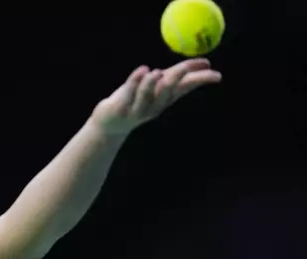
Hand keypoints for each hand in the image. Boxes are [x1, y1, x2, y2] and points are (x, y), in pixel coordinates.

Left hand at [90, 58, 221, 134]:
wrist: (110, 125)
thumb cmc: (135, 101)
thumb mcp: (157, 90)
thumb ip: (175, 76)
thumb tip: (203, 65)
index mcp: (164, 100)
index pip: (185, 88)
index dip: (199, 80)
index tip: (217, 75)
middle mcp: (153, 106)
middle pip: (167, 91)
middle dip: (176, 79)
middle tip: (184, 67)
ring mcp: (137, 109)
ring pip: (146, 95)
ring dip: (152, 83)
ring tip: (157, 71)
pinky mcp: (120, 109)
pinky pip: (128, 93)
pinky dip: (135, 81)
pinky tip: (142, 69)